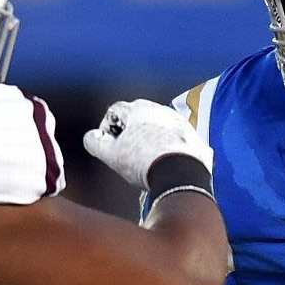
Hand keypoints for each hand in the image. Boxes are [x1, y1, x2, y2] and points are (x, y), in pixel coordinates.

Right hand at [83, 99, 212, 189]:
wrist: (181, 175)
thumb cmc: (145, 163)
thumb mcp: (112, 155)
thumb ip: (96, 143)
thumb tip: (91, 137)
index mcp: (138, 110)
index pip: (115, 111)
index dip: (107, 128)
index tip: (108, 145)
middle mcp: (160, 110)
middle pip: (138, 116)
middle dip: (130, 131)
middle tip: (127, 152)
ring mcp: (179, 121)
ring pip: (159, 126)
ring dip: (151, 138)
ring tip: (147, 160)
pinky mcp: (193, 136)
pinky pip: (176, 138)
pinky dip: (169, 146)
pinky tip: (165, 162)